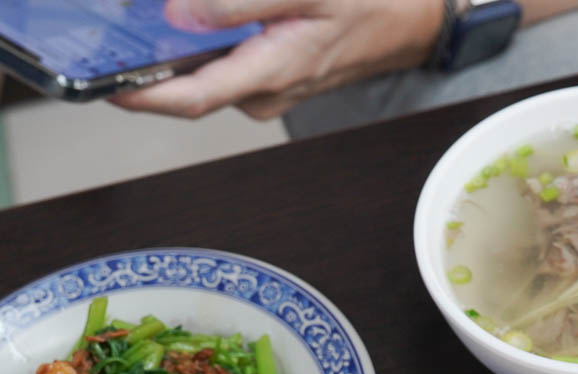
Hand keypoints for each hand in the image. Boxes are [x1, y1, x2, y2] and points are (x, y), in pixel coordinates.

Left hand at [112, 0, 443, 119]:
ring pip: (207, 72)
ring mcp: (268, 88)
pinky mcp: (272, 76)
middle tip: (119, 30)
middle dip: (151, 61)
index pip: (190, 98)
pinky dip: (205, 44)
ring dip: (178, 50)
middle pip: (190, 85)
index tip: (101, 83)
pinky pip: (226, 65)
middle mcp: (263, 91)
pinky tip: (200, 20)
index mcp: (270, 74)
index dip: (140, 95)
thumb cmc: (371, 5)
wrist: (413, 24)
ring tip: (151, 22)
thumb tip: (181, 13)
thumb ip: (240, 2)